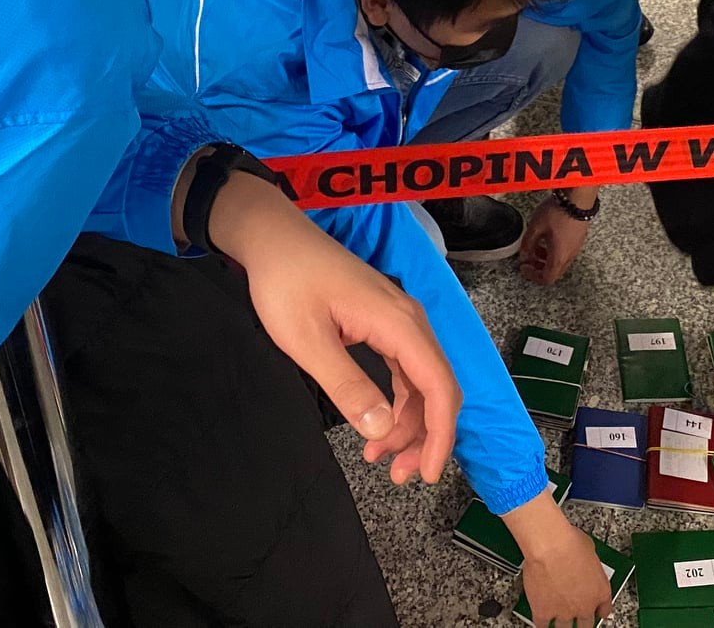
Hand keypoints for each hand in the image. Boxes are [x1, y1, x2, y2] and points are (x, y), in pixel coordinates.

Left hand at [209, 175, 460, 484]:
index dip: (440, 434)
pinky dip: (396, 402)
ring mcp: (398, 319)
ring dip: (408, 424)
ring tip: (380, 461)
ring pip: (421, 381)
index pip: (438, 386)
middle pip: (437, 387)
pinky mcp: (384, 321)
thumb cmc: (286, 283)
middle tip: (397, 476)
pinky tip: (374, 427)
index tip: (429, 473)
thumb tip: (380, 431)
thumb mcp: (308, 342)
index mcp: (398, 323)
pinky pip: (404, 369)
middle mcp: (409, 320)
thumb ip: (347, 386)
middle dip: (425, 437)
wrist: (273, 237)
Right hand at [506, 497, 612, 627]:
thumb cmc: (570, 542)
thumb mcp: (590, 549)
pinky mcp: (544, 612)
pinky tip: (542, 623)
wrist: (551, 546)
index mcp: (600, 591)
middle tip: (578, 621)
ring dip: (563, 626)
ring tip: (560, 624)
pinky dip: (543, 625)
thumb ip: (588, 562)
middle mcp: (585, 605)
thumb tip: (583, 558)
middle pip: (586, 625)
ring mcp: (564, 611)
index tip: (597, 612)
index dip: (600, 611)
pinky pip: (543, 625)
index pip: (605, 610)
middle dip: (582, 624)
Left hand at [520, 194, 593, 284]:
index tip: (524, 267)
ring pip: (560, 262)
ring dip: (546, 258)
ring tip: (537, 246)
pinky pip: (565, 252)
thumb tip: (524, 254)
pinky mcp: (578, 239)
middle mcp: (569, 256)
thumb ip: (527, 244)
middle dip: (539, 268)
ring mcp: (576, 248)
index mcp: (558, 257)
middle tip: (529, 259)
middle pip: (554, 272)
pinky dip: (554, 251)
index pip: (546, 279)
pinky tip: (548, 237)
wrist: (578, 199)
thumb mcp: (536, 227)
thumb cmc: (558, 213)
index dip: (532, 276)